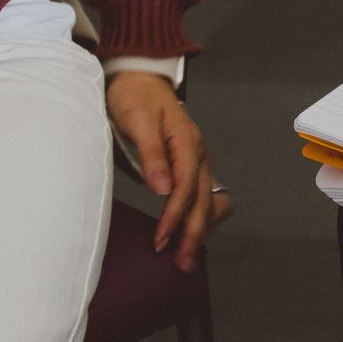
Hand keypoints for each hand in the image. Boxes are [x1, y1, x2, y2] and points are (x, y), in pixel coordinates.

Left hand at [106, 71, 230, 267]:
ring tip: (186, 257)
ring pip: (206, 202)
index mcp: (187, 144)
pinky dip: (197, 217)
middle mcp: (197, 154)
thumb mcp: (138, 120)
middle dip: (193, 235)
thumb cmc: (135, 96)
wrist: (139, 77)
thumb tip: (162, 189)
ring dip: (198, 230)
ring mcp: (195, 160)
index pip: (185, 190)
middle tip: (181, 264)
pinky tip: (187, 233)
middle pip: (203, 202)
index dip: (174, 219)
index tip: (160, 241)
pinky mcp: (188, 165)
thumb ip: (151, 154)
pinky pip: (200, 196)